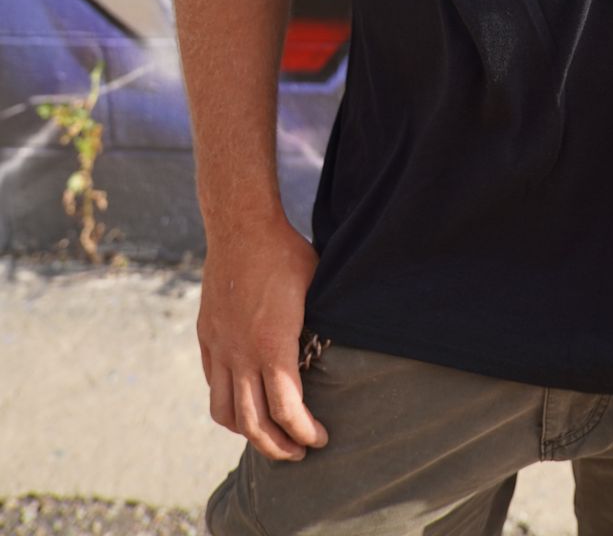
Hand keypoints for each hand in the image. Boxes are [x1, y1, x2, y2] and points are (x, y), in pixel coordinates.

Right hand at [198, 213, 328, 461]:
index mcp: (272, 346)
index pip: (287, 409)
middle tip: (298, 453)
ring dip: (248, 433)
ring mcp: (220, 346)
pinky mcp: (207, 336)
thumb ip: (317, 328)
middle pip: (253, 423)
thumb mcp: (316, 290)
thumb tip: (336, 352)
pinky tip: (246, 401)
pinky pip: (214, 384)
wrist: (242, 226)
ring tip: (268, 436)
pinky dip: (229, 403)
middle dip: (278, 447)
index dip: (305, 432)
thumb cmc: (286, 255)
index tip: (320, 439)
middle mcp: (241, 353)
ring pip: (225, 412)